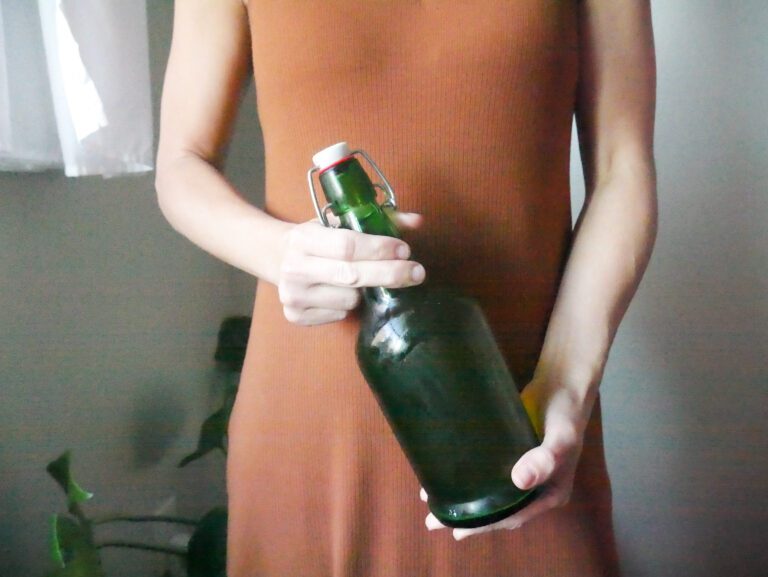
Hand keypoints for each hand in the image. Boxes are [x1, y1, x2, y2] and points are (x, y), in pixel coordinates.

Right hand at [277, 212, 424, 325]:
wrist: (277, 257)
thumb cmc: (317, 238)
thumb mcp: (339, 222)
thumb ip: (377, 220)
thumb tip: (416, 221)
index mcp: (303, 238)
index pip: (347, 246)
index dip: (379, 249)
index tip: (404, 250)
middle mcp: (294, 268)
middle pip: (352, 275)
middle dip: (390, 274)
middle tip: (416, 272)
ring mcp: (293, 295)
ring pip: (349, 299)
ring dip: (364, 291)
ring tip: (357, 279)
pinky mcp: (295, 316)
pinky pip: (339, 314)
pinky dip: (348, 305)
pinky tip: (339, 292)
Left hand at [422, 375, 596, 539]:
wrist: (563, 382)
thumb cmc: (566, 414)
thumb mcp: (562, 437)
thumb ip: (546, 458)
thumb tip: (520, 480)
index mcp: (550, 493)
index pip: (514, 516)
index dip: (486, 525)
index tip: (458, 531)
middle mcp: (536, 487)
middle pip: (499, 509)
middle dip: (469, 517)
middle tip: (433, 522)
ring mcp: (523, 470)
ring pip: (492, 491)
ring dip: (466, 498)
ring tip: (432, 500)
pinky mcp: (511, 453)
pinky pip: (489, 470)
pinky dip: (470, 475)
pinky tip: (448, 472)